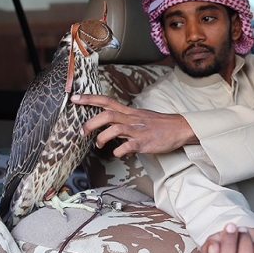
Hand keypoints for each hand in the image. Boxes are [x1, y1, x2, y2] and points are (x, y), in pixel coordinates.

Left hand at [72, 94, 196, 156]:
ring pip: (115, 129)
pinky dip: (119, 151)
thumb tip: (108, 129)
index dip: (89, 99)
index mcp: (129, 112)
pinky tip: (118, 154)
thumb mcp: (139, 118)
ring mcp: (137, 130)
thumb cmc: (159, 125)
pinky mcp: (144, 142)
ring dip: (102, 137)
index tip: (74, 98)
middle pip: (107, 114)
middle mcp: (131, 118)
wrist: (179, 129)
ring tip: (99, 145)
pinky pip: (128, 146)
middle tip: (82, 132)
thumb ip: (123, 122)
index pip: (106, 101)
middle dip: (91, 122)